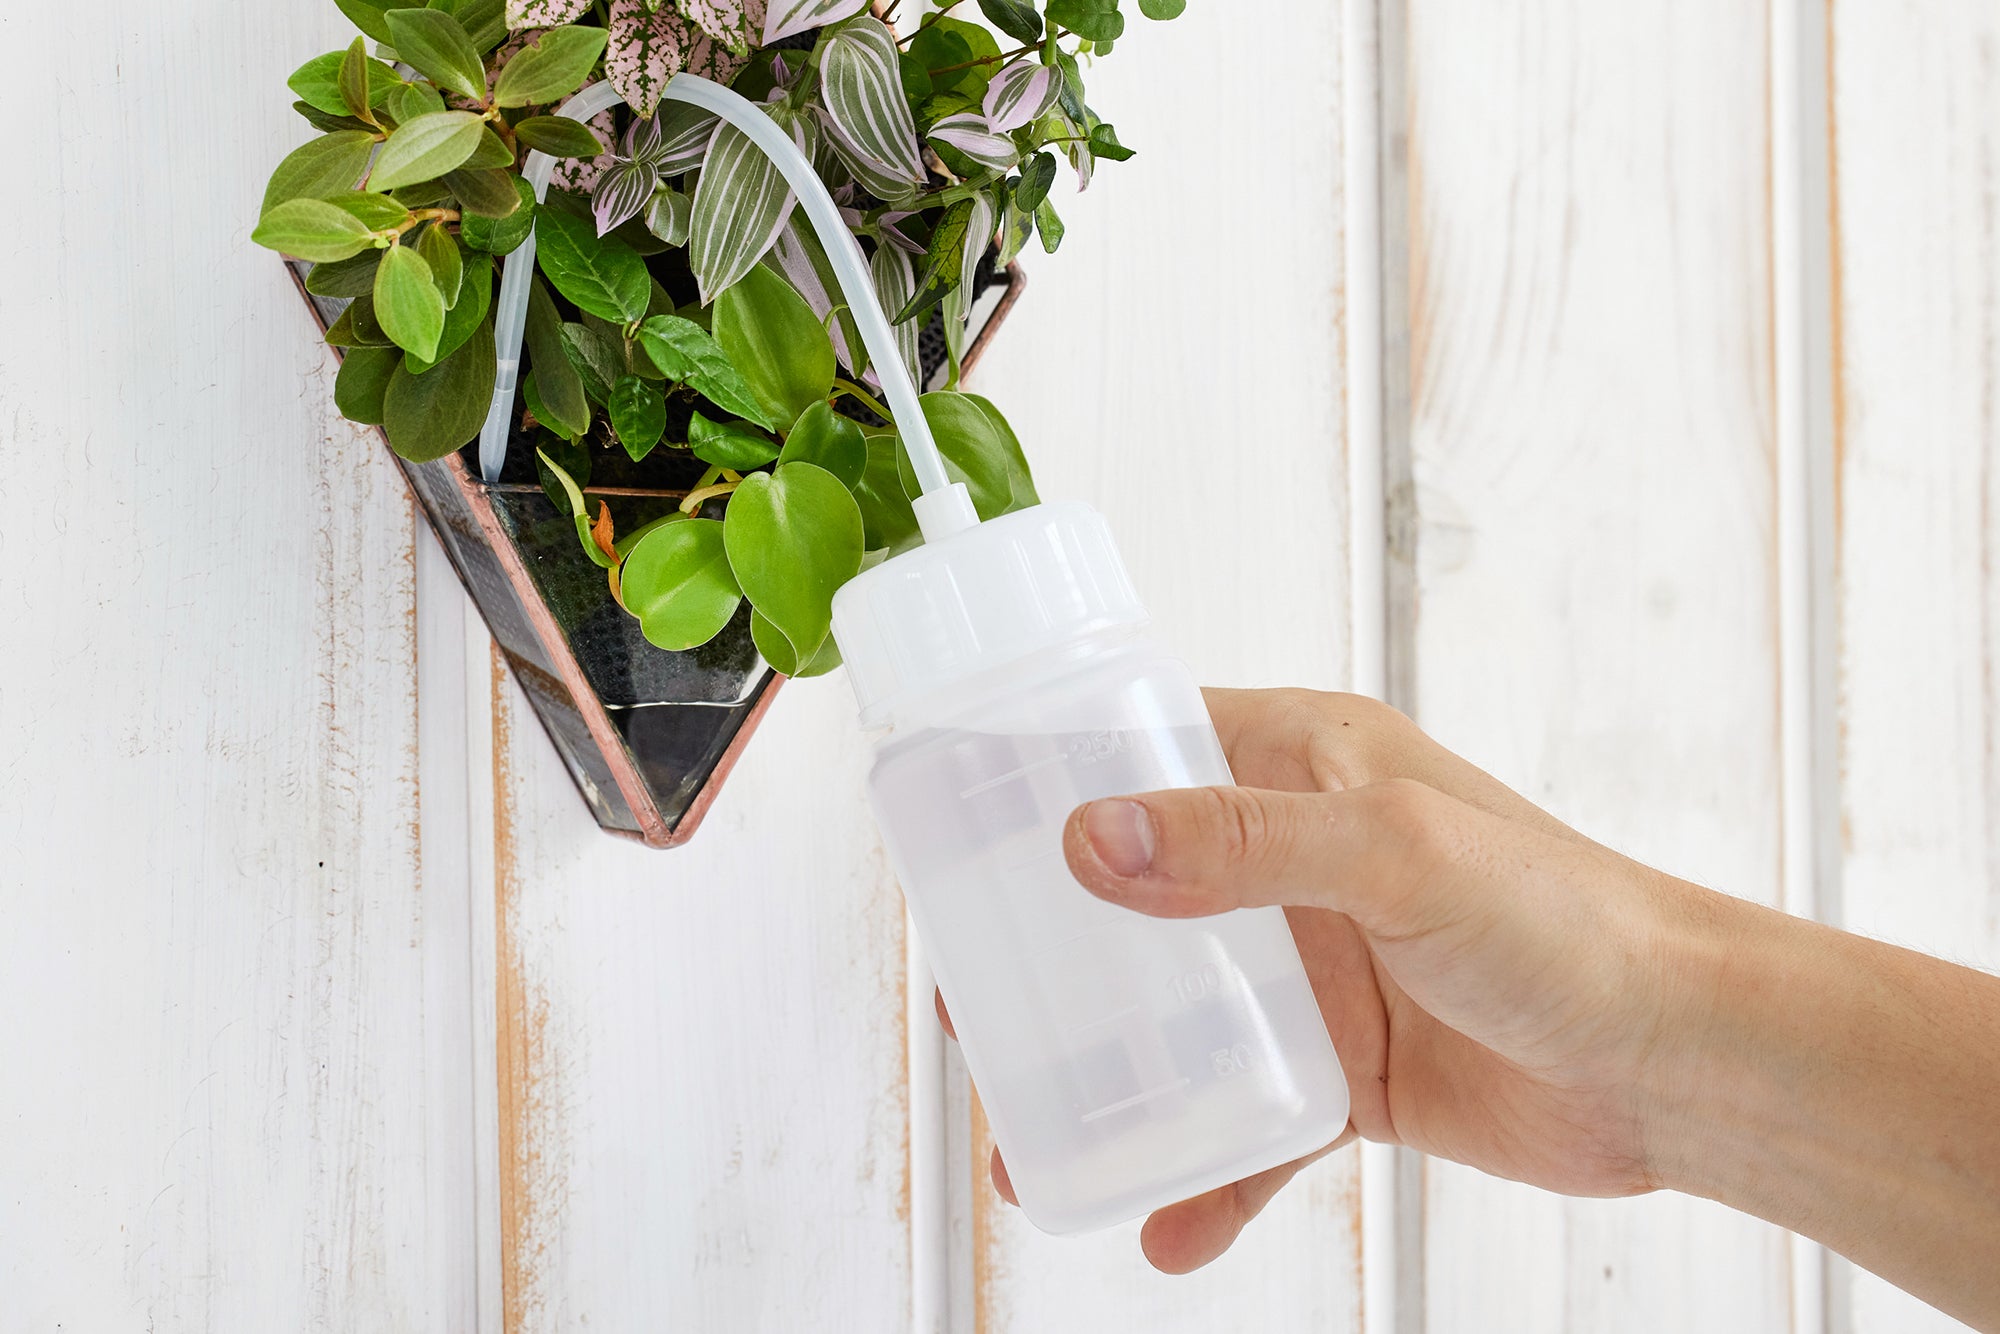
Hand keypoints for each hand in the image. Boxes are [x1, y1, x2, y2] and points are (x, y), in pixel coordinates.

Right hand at [939, 687, 1713, 1272]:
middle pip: (1133, 894)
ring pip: (1173, 1016)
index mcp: (1301, 763)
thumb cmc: (1568, 920)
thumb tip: (1088, 841)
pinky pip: (1244, 1117)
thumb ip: (1244, 841)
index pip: (1141, 745)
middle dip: (1048, 957)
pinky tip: (1168, 1227)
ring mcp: (1314, 967)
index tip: (956, 843)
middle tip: (972, 1013)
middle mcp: (1294, 857)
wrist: (1685, 1062)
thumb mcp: (1397, 856)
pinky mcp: (1342, 1066)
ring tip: (1031, 1146)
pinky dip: (1203, 1171)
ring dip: (1106, 1080)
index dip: (1044, 784)